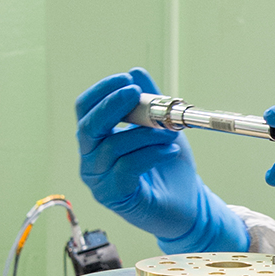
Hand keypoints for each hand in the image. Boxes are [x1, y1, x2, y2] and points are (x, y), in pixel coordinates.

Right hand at [76, 68, 248, 252]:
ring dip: (145, 134)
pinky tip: (171, 151)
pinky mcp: (114, 196)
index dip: (102, 91)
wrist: (189, 204)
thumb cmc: (171, 166)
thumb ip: (149, 101)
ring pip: (112, 147)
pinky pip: (126, 168)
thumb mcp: (162, 126)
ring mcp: (99, 180)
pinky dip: (152, 154)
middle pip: (88, 127)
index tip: (126, 79)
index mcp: (97, 139)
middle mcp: (90, 159)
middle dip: (112, 106)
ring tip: (170, 132)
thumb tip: (136, 71)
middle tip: (135, 93)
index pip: (85, 109)